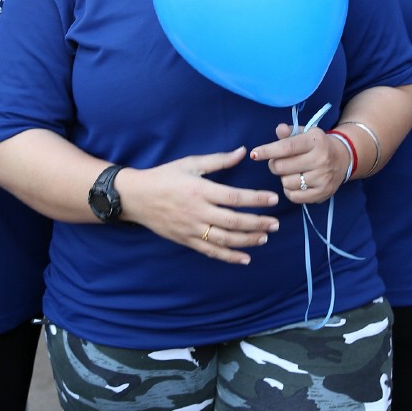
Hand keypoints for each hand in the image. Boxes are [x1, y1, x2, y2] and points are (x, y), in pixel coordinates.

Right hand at [114, 149, 280, 265]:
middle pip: (234, 221)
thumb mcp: (189, 163)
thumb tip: (242, 152)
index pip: (235, 197)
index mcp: (200, 190)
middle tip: (276, 223)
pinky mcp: (186, 240)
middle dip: (258, 223)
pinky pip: (211, 251)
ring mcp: (192, 229)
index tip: (274, 199)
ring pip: (225, 239)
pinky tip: (245, 258)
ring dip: (248, 240)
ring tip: (264, 237)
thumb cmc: (164, 177)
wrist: (135, 197)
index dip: (257, 199)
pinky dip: (229, 257)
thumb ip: (218, 160)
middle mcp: (198, 211)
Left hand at [248, 124, 348, 204]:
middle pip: (282, 167)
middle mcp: (321, 159)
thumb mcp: (305, 133)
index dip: (268, 151)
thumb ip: (290, 132)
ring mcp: (323, 178)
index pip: (287, 147)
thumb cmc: (317, 145)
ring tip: (291, 172)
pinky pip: (294, 196)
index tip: (254, 154)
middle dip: (274, 165)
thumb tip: (279, 130)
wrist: (343, 159)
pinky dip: (289, 190)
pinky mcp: (322, 193)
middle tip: (278, 162)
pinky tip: (295, 183)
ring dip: (283, 178)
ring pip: (286, 182)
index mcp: (315, 141)